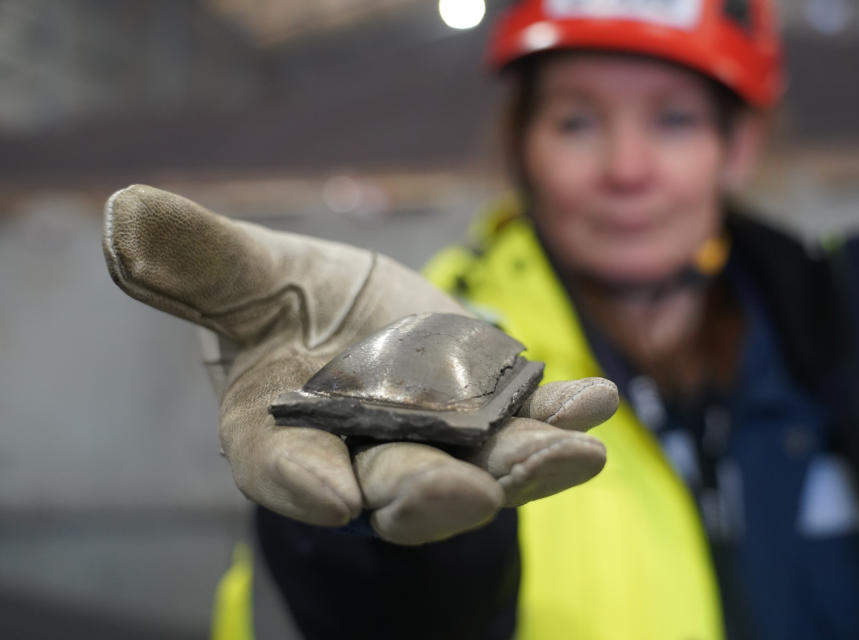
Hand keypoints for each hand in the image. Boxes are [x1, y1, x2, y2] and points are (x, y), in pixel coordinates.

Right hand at [103, 185, 616, 544]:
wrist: (355, 317)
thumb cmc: (289, 305)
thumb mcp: (248, 276)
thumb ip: (200, 263)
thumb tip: (125, 214)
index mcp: (285, 433)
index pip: (283, 467)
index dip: (301, 483)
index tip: (329, 495)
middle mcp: (364, 453)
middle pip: (394, 486)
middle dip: (429, 493)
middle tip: (465, 495)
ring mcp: (438, 442)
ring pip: (478, 468)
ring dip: (524, 465)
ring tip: (572, 453)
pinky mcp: (491, 415)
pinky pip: (528, 423)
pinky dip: (562, 415)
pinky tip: (600, 400)